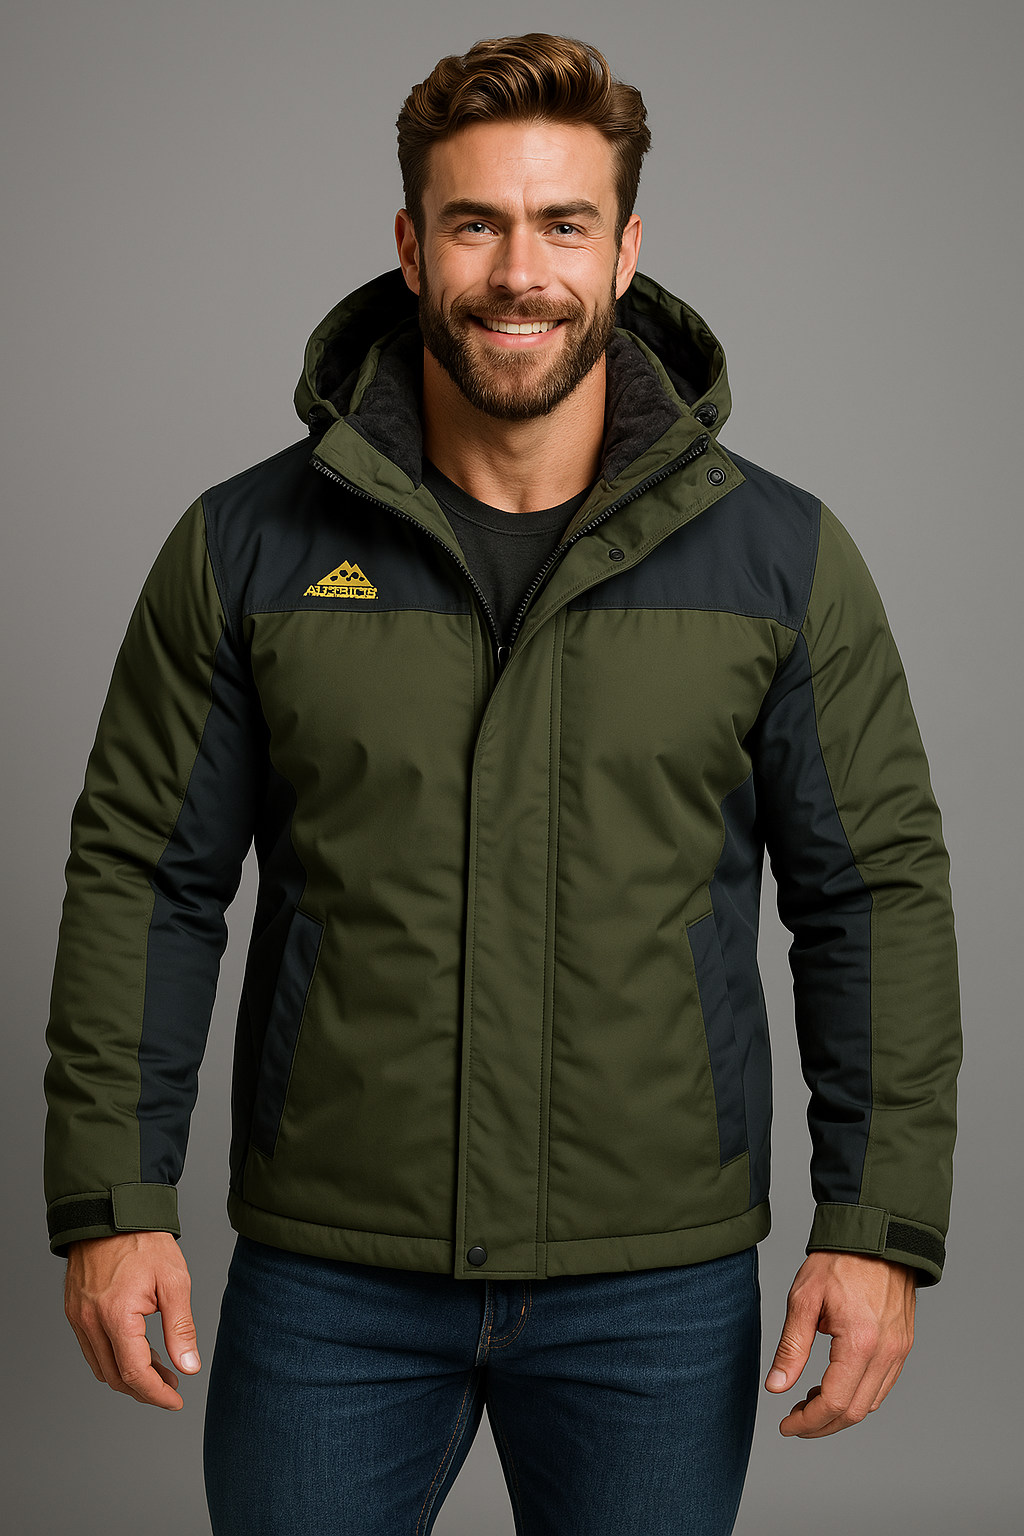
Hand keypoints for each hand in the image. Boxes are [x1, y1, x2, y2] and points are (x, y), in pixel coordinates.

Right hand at [64, 1230, 199, 1409]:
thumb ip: (181, 1328)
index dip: (156, 1394)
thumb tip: (188, 1367)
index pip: (134, 1374)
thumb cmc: (144, 1241)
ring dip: (129, 1376)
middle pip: (115, 1377)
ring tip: (160, 1369)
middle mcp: (91, 1322)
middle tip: (172, 1385)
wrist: (113, 1213)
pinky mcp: (75, 1311)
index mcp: (116, 1316)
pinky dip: (114, 1358)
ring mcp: (79, 1318)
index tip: (175, 1401)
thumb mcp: (175, 1281)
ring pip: (101, 1367)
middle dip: (145, 1389)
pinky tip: (138, 1350)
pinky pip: (92, 1349)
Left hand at [765, 1251, 915, 1437]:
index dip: (808, 1421)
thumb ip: (791, 1347)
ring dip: (841, 1412)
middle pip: (855, 1412)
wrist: (876, 1234)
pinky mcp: (903, 1344)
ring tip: (809, 1402)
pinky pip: (883, 1385)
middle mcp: (886, 1353)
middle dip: (822, 1424)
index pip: (835, 1403)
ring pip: (872, 1403)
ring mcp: (899, 1350)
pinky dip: (859, 1396)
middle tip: (795, 1421)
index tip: (786, 1426)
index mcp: (860, 1343)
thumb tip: (776, 1387)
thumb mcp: (803, 1298)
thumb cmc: (839, 1259)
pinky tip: (835, 1385)